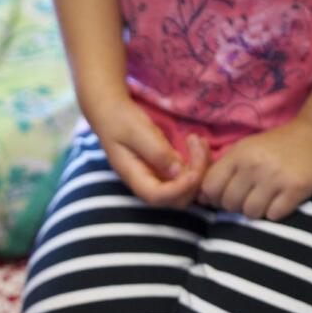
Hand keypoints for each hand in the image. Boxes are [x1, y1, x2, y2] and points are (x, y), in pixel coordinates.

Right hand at [88, 95, 208, 208]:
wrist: (112, 114)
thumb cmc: (120, 121)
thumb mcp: (137, 131)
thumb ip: (157, 151)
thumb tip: (178, 171)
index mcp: (134, 177)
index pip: (158, 197)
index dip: (179, 189)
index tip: (194, 171)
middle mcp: (147, 183)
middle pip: (176, 199)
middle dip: (194, 178)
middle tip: (198, 146)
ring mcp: (158, 178)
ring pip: (186, 188)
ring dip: (199, 169)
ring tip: (198, 141)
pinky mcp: (166, 170)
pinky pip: (186, 175)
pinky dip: (197, 163)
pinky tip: (197, 143)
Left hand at [198, 117, 311, 220]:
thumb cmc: (277, 146)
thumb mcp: (246, 149)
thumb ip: (222, 170)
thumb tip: (200, 198)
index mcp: (238, 154)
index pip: (210, 187)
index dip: (215, 196)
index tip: (227, 194)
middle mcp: (254, 165)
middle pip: (229, 203)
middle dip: (237, 205)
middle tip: (252, 195)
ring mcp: (275, 178)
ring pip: (250, 213)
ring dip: (257, 210)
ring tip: (267, 198)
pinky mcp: (296, 189)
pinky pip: (274, 215)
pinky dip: (276, 212)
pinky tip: (282, 199)